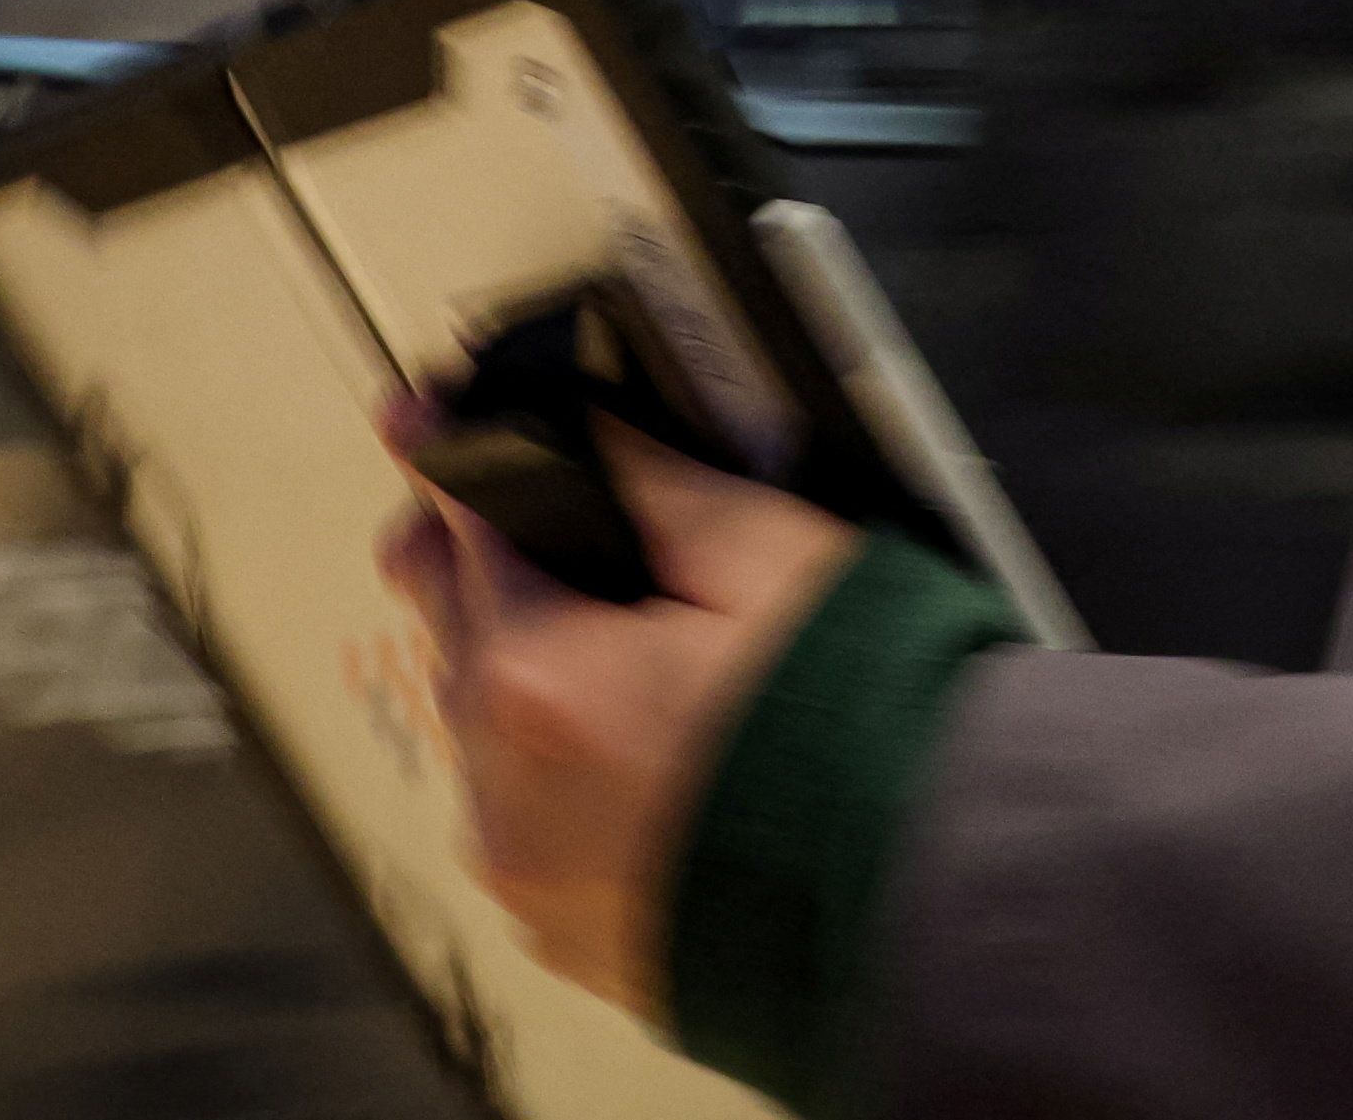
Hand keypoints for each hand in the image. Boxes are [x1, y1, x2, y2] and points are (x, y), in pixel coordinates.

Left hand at [379, 410, 865, 1014]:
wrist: (928, 888)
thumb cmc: (862, 726)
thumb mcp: (767, 558)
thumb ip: (654, 484)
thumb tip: (578, 425)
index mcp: (537, 678)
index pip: (457, 531)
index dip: (453, 458)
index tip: (424, 419)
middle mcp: (503, 788)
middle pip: (453, 637)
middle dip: (477, 569)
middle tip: (514, 516)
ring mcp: (527, 874)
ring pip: (485, 738)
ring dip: (523, 681)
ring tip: (619, 653)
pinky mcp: (564, 933)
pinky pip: (527, 823)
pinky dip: (558, 777)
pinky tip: (639, 752)